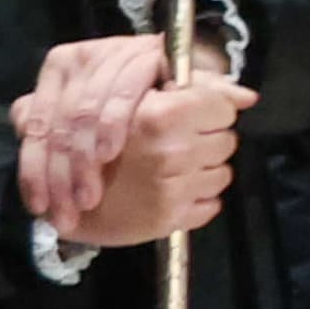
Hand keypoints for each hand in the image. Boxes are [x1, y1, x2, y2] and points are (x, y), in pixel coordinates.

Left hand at [12, 32, 170, 222]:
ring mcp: (112, 54)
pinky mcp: (144, 55)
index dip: (33, 170)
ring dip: (82, 161)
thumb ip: (56, 123)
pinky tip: (109, 153)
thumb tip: (21, 131)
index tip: (40, 208)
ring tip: (87, 198)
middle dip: (59, 176)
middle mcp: (81, 59)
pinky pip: (122, 93)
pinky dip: (111, 124)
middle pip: (58, 124)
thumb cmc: (138, 98)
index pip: (36, 125)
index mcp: (60, 69)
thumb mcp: (92, 115)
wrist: (187, 68)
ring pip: (83, 113)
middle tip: (67, 213)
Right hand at [46, 73, 252, 245]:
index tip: (190, 113)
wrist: (61, 186)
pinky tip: (171, 190)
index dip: (209, 108)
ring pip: (222, 173)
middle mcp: (172, 151)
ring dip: (203, 168)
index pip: (222, 107)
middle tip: (178, 140)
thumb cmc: (95, 133)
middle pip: (226, 140)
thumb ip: (196, 88)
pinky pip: (211, 205)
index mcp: (163, 114)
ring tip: (173, 166)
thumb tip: (248, 95)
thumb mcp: (135, 95)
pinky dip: (198, 198)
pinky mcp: (169, 220)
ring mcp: (172, 188)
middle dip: (206, 137)